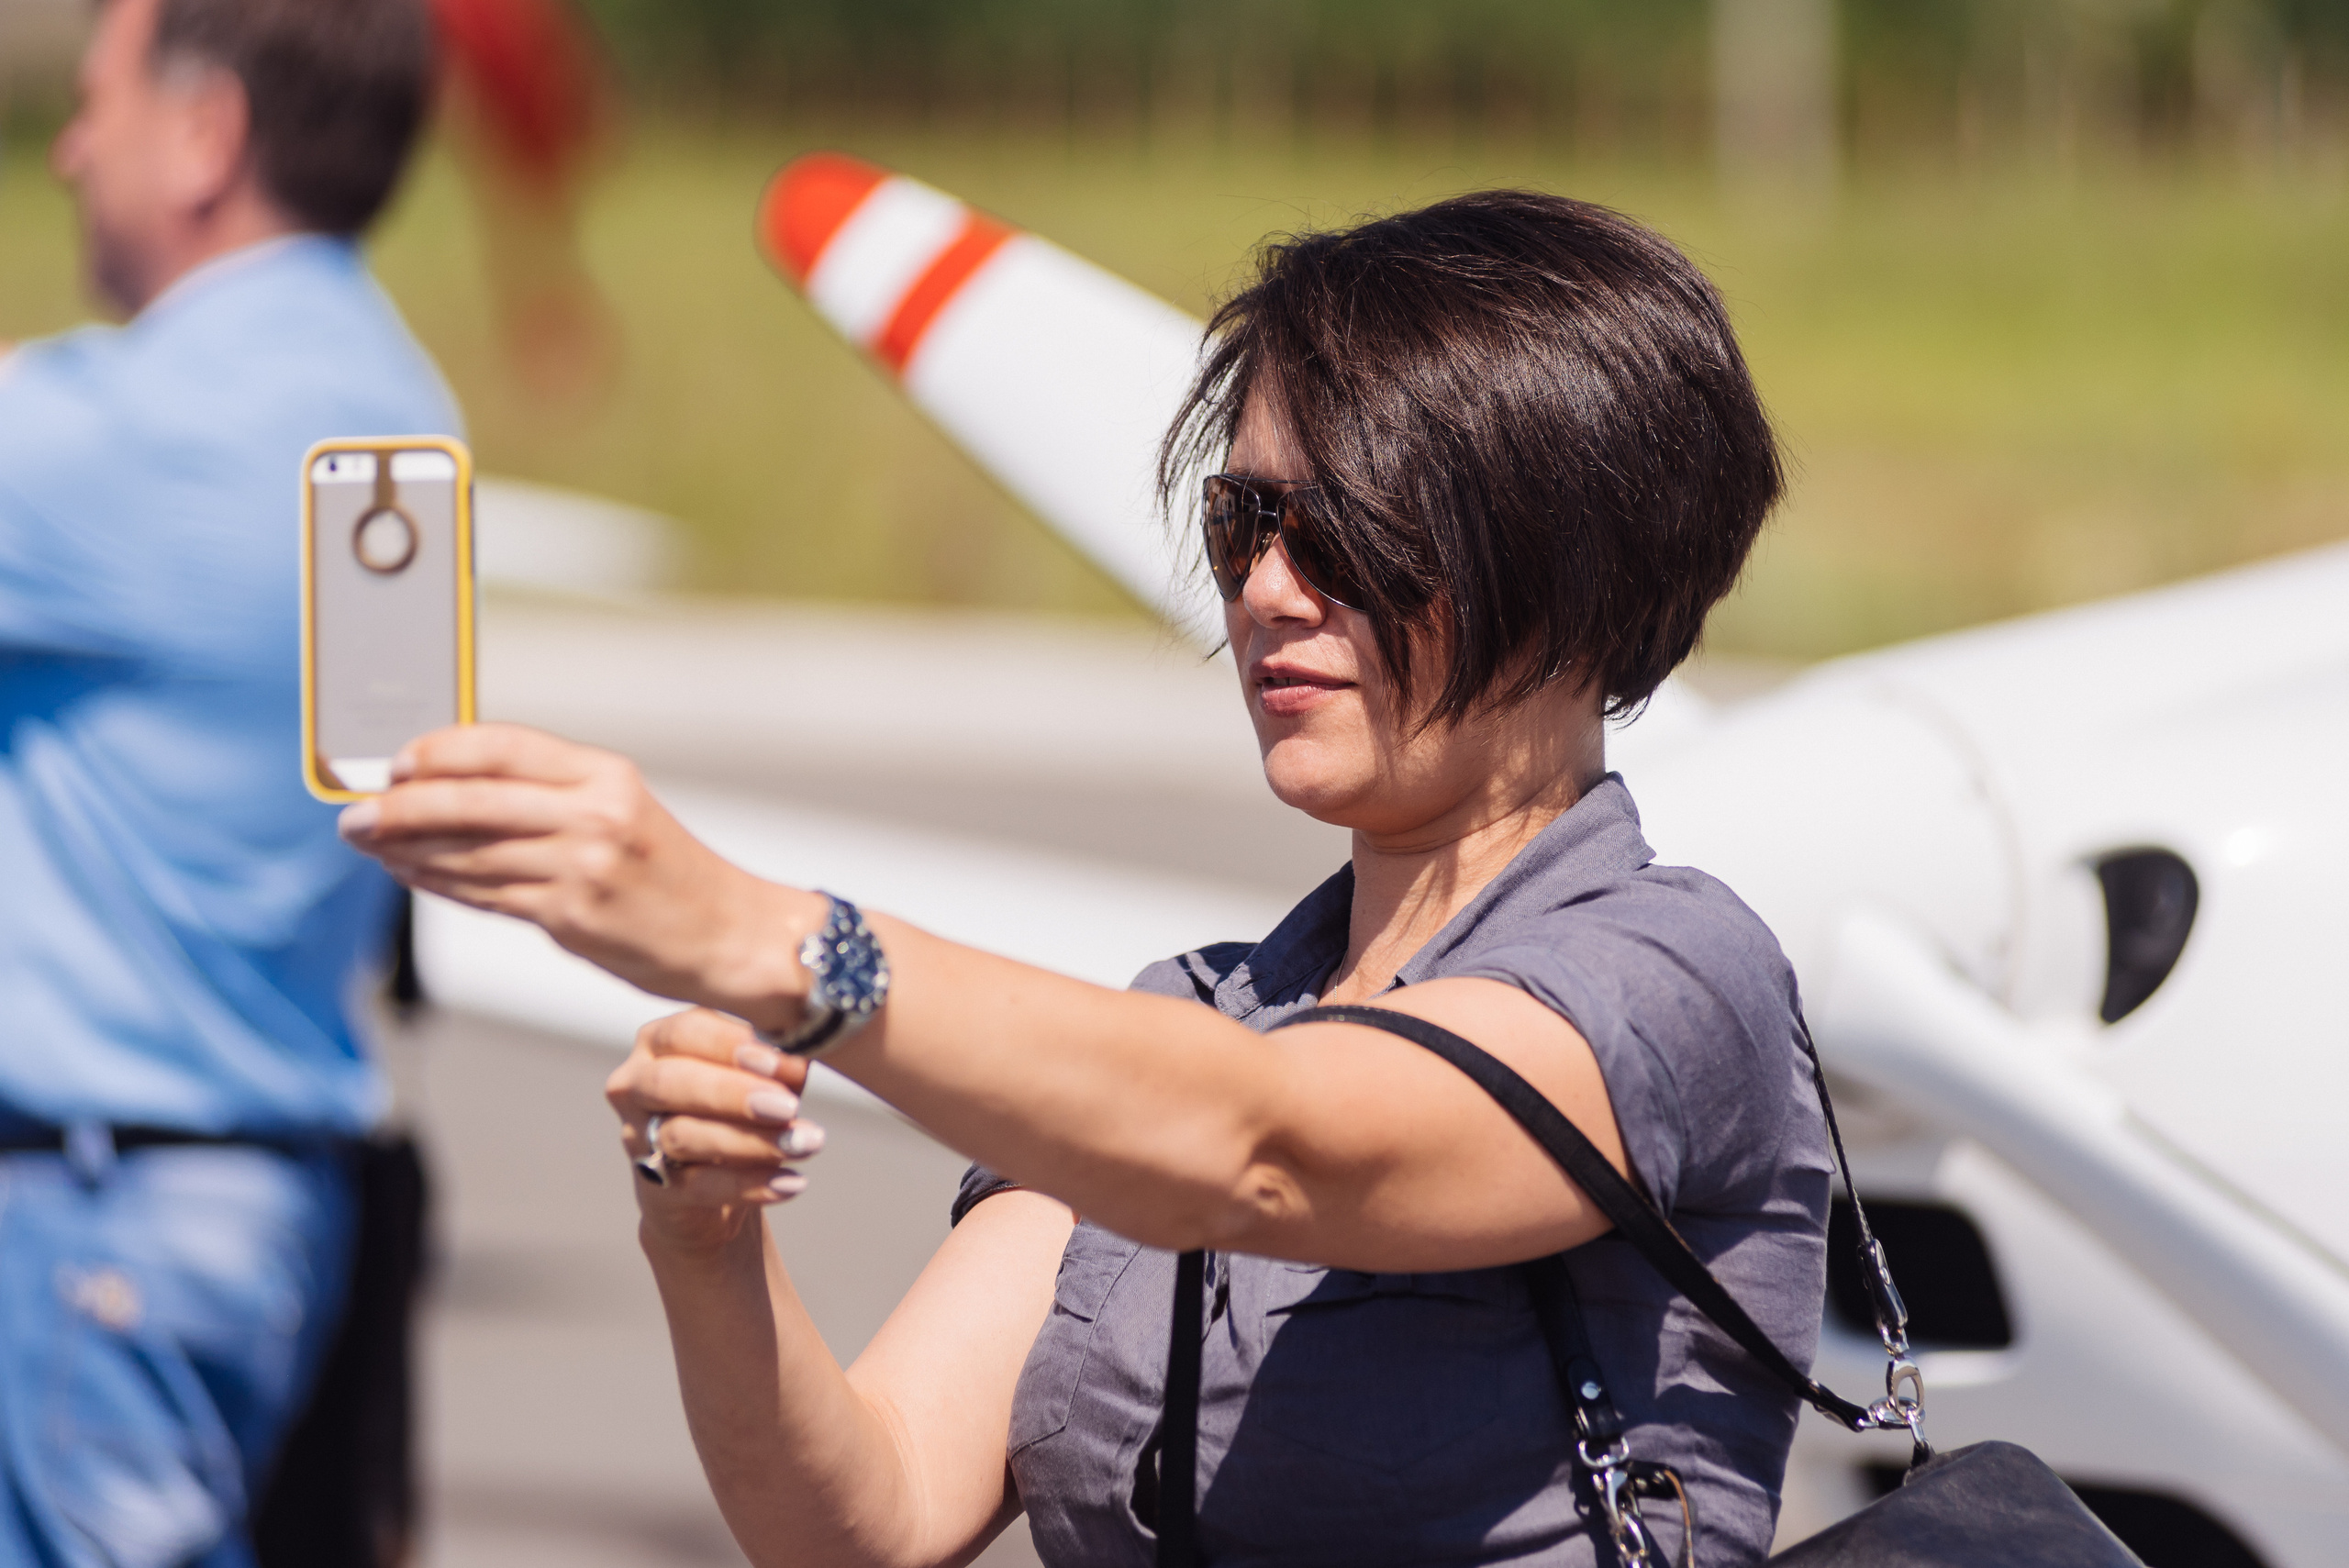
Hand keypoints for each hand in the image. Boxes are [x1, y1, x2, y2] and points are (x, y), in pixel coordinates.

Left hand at [338, 723, 816, 1024]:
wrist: (731, 934)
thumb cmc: (670, 876)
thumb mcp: (623, 811)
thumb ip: (550, 796)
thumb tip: (454, 788)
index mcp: (606, 775)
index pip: (503, 746)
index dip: (438, 751)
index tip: (395, 763)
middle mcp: (595, 814)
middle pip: (473, 799)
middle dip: (402, 807)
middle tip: (357, 814)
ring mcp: (583, 867)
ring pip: (470, 852)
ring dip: (408, 850)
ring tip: (371, 845)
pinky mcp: (572, 916)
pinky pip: (486, 896)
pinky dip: (440, 884)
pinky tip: (414, 875)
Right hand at [607, 1009, 824, 1254]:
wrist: (714, 1185)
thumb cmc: (740, 1110)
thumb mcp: (761, 1077)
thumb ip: (777, 1062)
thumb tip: (802, 1056)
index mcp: (660, 1042)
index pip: (685, 1031)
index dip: (731, 1045)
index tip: (780, 1061)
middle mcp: (636, 1087)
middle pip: (670, 1081)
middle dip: (732, 1093)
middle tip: (788, 1106)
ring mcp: (638, 1140)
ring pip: (684, 1136)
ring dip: (751, 1141)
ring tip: (805, 1144)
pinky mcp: (656, 1191)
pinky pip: (700, 1186)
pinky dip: (750, 1184)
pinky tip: (791, 1181)